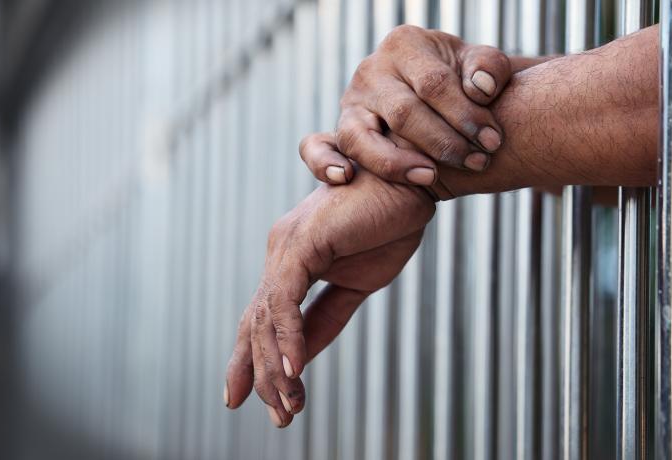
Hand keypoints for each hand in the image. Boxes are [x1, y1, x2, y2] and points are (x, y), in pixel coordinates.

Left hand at [224, 148, 435, 426]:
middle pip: (256, 323)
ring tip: (288, 406)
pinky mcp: (301, 242)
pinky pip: (284, 300)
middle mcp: (281, 252)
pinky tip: (296, 371)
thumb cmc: (389, 223)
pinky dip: (289, 338)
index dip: (258, 361)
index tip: (264, 401)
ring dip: (276, 367)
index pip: (265, 318)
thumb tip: (301, 359)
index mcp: (293, 261)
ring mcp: (287, 246)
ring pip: (266, 317)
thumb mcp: (357, 285)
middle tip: (279, 417)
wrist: (414, 183)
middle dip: (260, 373)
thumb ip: (325, 318)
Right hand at [303, 25, 511, 186]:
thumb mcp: (480, 66)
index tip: (493, 141)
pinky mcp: (340, 130)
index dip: (466, 116)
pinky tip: (346, 178)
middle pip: (404, 113)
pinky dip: (325, 163)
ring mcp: (351, 102)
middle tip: (477, 162)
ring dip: (395, 163)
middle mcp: (371, 70)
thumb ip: (489, 69)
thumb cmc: (463, 81)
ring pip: (360, 136)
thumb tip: (481, 89)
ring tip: (430, 177)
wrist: (440, 95)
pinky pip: (317, 147)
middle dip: (444, 143)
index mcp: (405, 44)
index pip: (434, 83)